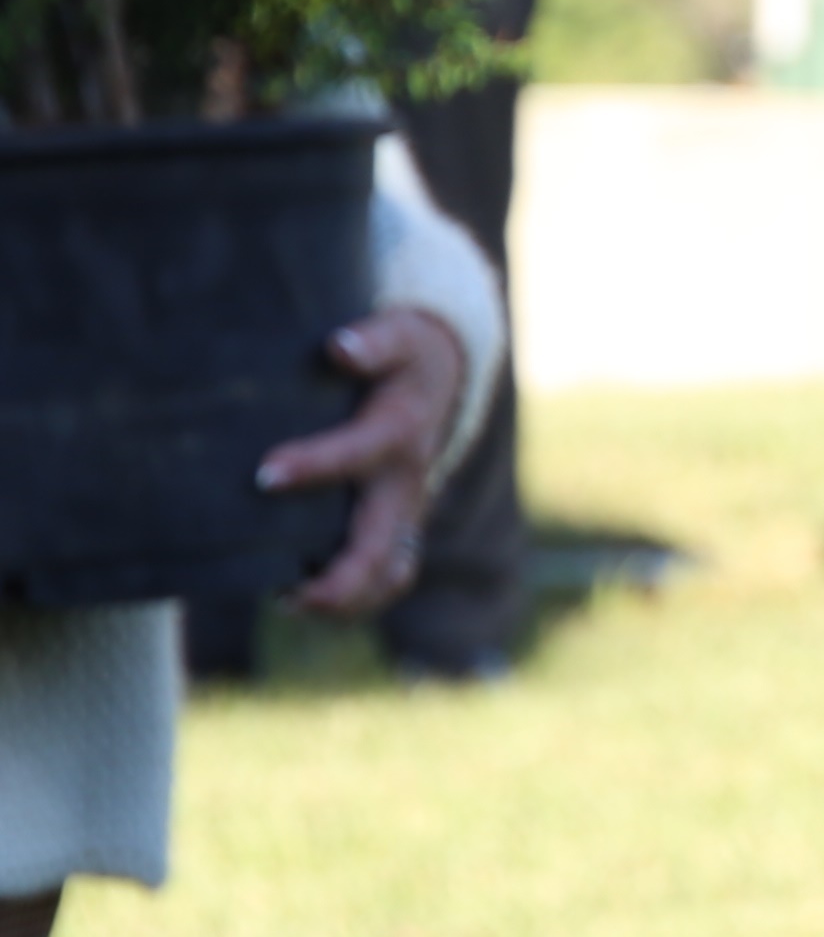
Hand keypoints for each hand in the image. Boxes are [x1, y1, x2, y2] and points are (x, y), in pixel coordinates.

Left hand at [264, 305, 467, 615]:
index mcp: (400, 431)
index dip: (315, 465)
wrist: (445, 377)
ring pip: (389, 573)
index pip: (360, 452)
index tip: (265, 474)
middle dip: (339, 577)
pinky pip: (386, 576)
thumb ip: (374, 340)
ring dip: (346, 598)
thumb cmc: (403, 354)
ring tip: (290, 602)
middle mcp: (406, 482)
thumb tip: (340, 346)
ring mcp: (405, 512)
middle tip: (287, 593)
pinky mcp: (396, 528)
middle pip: (382, 545)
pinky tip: (297, 597)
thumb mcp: (398, 335)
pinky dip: (351, 599)